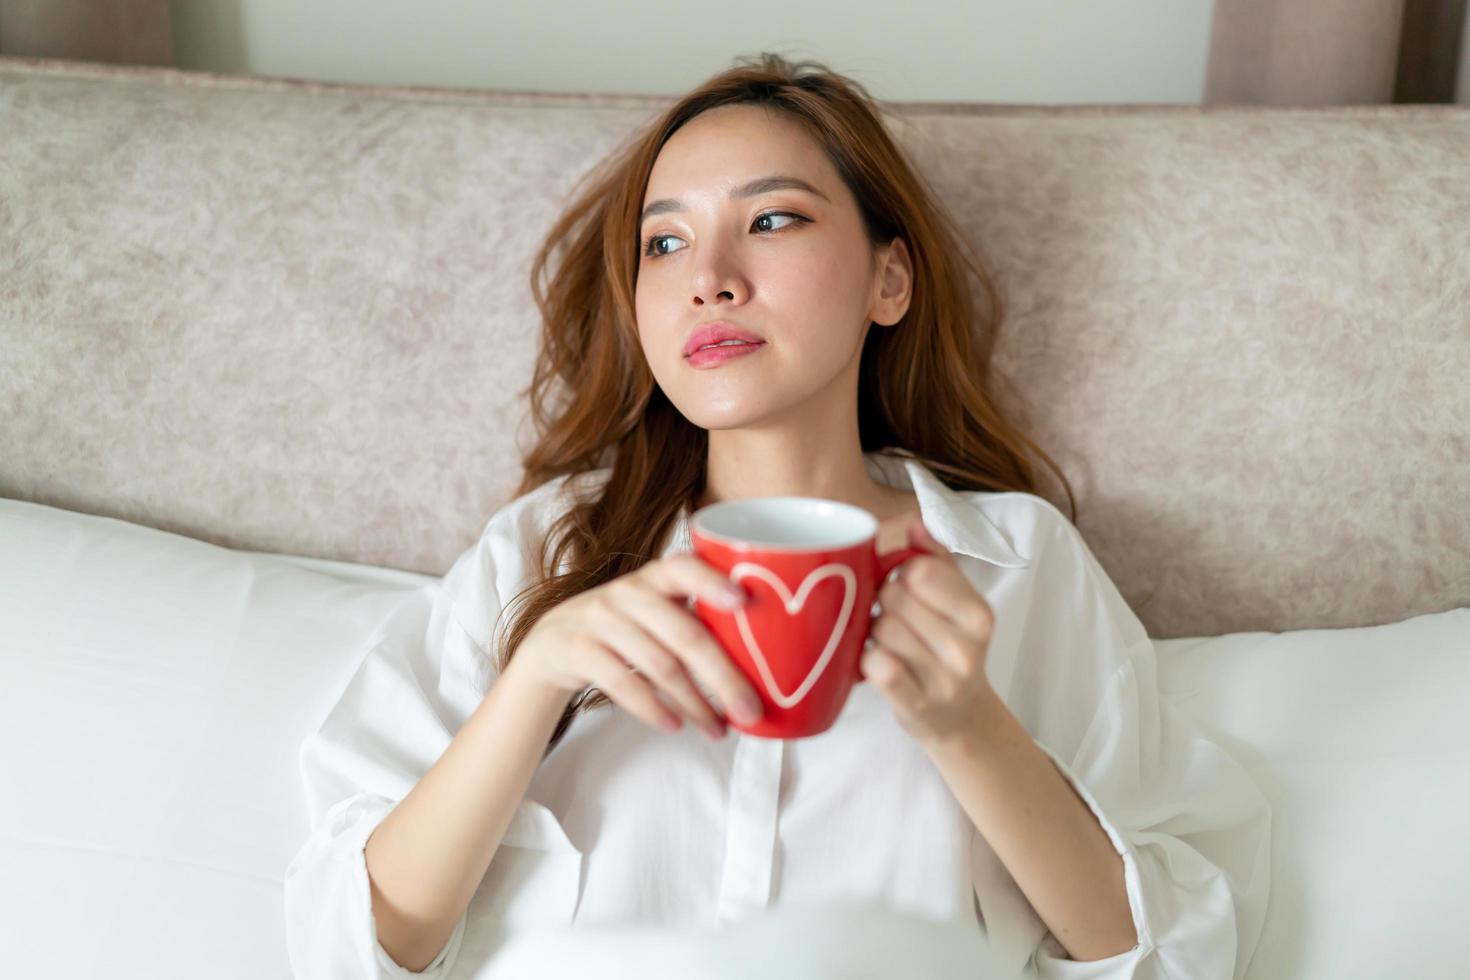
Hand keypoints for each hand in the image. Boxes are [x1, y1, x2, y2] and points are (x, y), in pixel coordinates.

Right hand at [514, 554, 764, 738]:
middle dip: (724, 677)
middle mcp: (628, 593)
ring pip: (660, 666)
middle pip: (685, 634)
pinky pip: (623, 683)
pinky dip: (653, 709)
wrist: (552, 642)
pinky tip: (675, 725)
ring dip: (695, 704)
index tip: (744, 602)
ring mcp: (600, 620)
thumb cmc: (626, 628)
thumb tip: (768, 660)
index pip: (686, 568)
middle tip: (751, 710)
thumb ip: (696, 619)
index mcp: (656, 577)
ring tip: (717, 729)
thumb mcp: (654, 611)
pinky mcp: (578, 650)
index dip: (715, 582)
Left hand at [861, 514, 1001, 748]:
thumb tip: (914, 525)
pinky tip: (878, 664)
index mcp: (979, 615)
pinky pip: (877, 666)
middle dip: (885, 604)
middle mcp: (967, 647)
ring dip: (874, 634)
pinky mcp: (915, 704)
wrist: (961, 719)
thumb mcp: (957, 604)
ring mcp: (943, 680)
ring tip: (888, 644)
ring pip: (882, 628)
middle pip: (895, 596)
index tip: (905, 589)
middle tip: (895, 620)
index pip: (920, 569)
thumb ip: (937, 560)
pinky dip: (868, 662)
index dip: (900, 574)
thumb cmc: (950, 652)